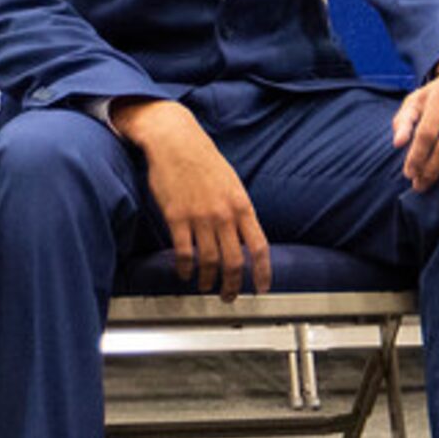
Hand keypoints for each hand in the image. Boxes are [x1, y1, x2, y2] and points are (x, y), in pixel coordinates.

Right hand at [113, 99, 268, 299]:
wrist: (176, 140)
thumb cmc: (204, 160)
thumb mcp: (232, 183)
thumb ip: (239, 210)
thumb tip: (244, 234)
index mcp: (242, 205)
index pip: (259, 247)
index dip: (263, 272)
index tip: (262, 288)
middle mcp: (224, 214)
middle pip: (234, 262)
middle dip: (233, 285)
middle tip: (229, 297)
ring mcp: (200, 217)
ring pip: (209, 261)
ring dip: (208, 281)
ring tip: (205, 287)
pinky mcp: (177, 217)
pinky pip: (184, 252)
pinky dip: (185, 268)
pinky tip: (184, 273)